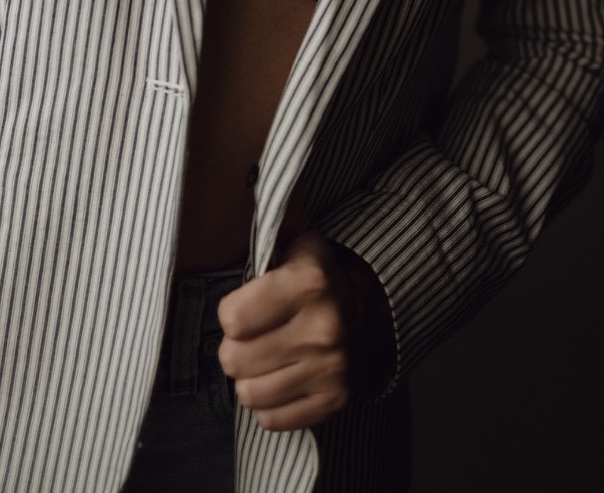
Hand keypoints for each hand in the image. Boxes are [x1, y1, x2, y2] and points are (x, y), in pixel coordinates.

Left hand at [217, 230, 395, 431]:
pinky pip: (271, 420)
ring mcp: (332, 370)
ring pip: (249, 394)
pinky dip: (268, 403)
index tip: (244, 305)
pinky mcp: (334, 402)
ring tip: (265, 355)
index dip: (231, 312)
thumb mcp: (295, 239)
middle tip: (251, 335)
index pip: (231, 319)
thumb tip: (242, 182)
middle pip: (234, 360)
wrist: (371, 307)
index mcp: (310, 283)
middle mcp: (324, 329)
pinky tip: (280, 377)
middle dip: (235, 347)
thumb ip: (267, 219)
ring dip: (249, 377)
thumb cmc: (315, 274)